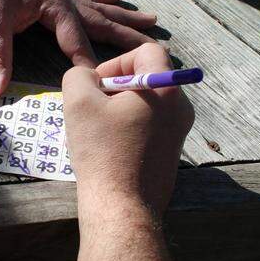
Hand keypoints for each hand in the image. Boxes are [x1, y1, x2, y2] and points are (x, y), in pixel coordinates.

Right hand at [62, 43, 194, 221]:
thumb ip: (79, 75)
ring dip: (118, 109)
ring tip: (97, 131)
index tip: (98, 86)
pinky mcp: (171, 154)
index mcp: (166, 89)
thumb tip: (89, 78)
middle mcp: (181, 108)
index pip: (147, 52)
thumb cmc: (102, 152)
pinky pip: (149, 127)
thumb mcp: (78, 102)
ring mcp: (179, 133)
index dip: (117, 61)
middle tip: (93, 109)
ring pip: (146, 104)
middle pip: (146, 78)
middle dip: (115, 88)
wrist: (122, 209)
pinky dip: (128, 129)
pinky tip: (109, 150)